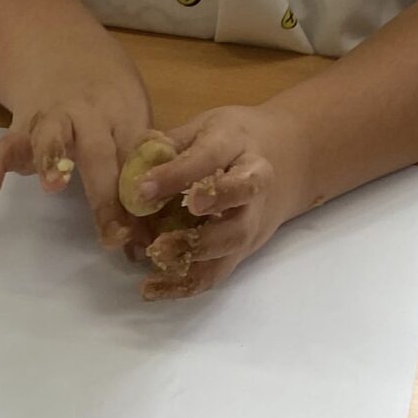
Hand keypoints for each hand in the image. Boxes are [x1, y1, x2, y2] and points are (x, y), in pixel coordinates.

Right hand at [0, 46, 154, 248]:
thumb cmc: (106, 100)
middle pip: (99, 152)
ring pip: (53, 135)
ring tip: (53, 187)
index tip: (143, 233)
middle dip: (105, 194)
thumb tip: (147, 233)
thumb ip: (135, 168)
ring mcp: (52, 119)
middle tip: (112, 234)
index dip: (141, 195)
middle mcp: (89, 114)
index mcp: (124, 115)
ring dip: (54, 158)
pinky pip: (4, 146)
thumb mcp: (130, 119)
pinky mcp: (20, 129)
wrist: (63, 50)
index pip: (137, 159)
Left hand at [126, 103, 311, 299]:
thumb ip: (167, 145)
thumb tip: (136, 158)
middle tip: (162, 236)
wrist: (282, 161)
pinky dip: (184, 285)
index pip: (210, 157)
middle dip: (202, 215)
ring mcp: (250, 220)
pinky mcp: (240, 250)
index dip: (177, 175)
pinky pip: (216, 273)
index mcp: (237, 143)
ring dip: (191, 256)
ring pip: (230, 242)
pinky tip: (151, 289)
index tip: (142, 190)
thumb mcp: (200, 128)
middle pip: (239, 200)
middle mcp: (253, 184)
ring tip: (153, 258)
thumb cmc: (228, 142)